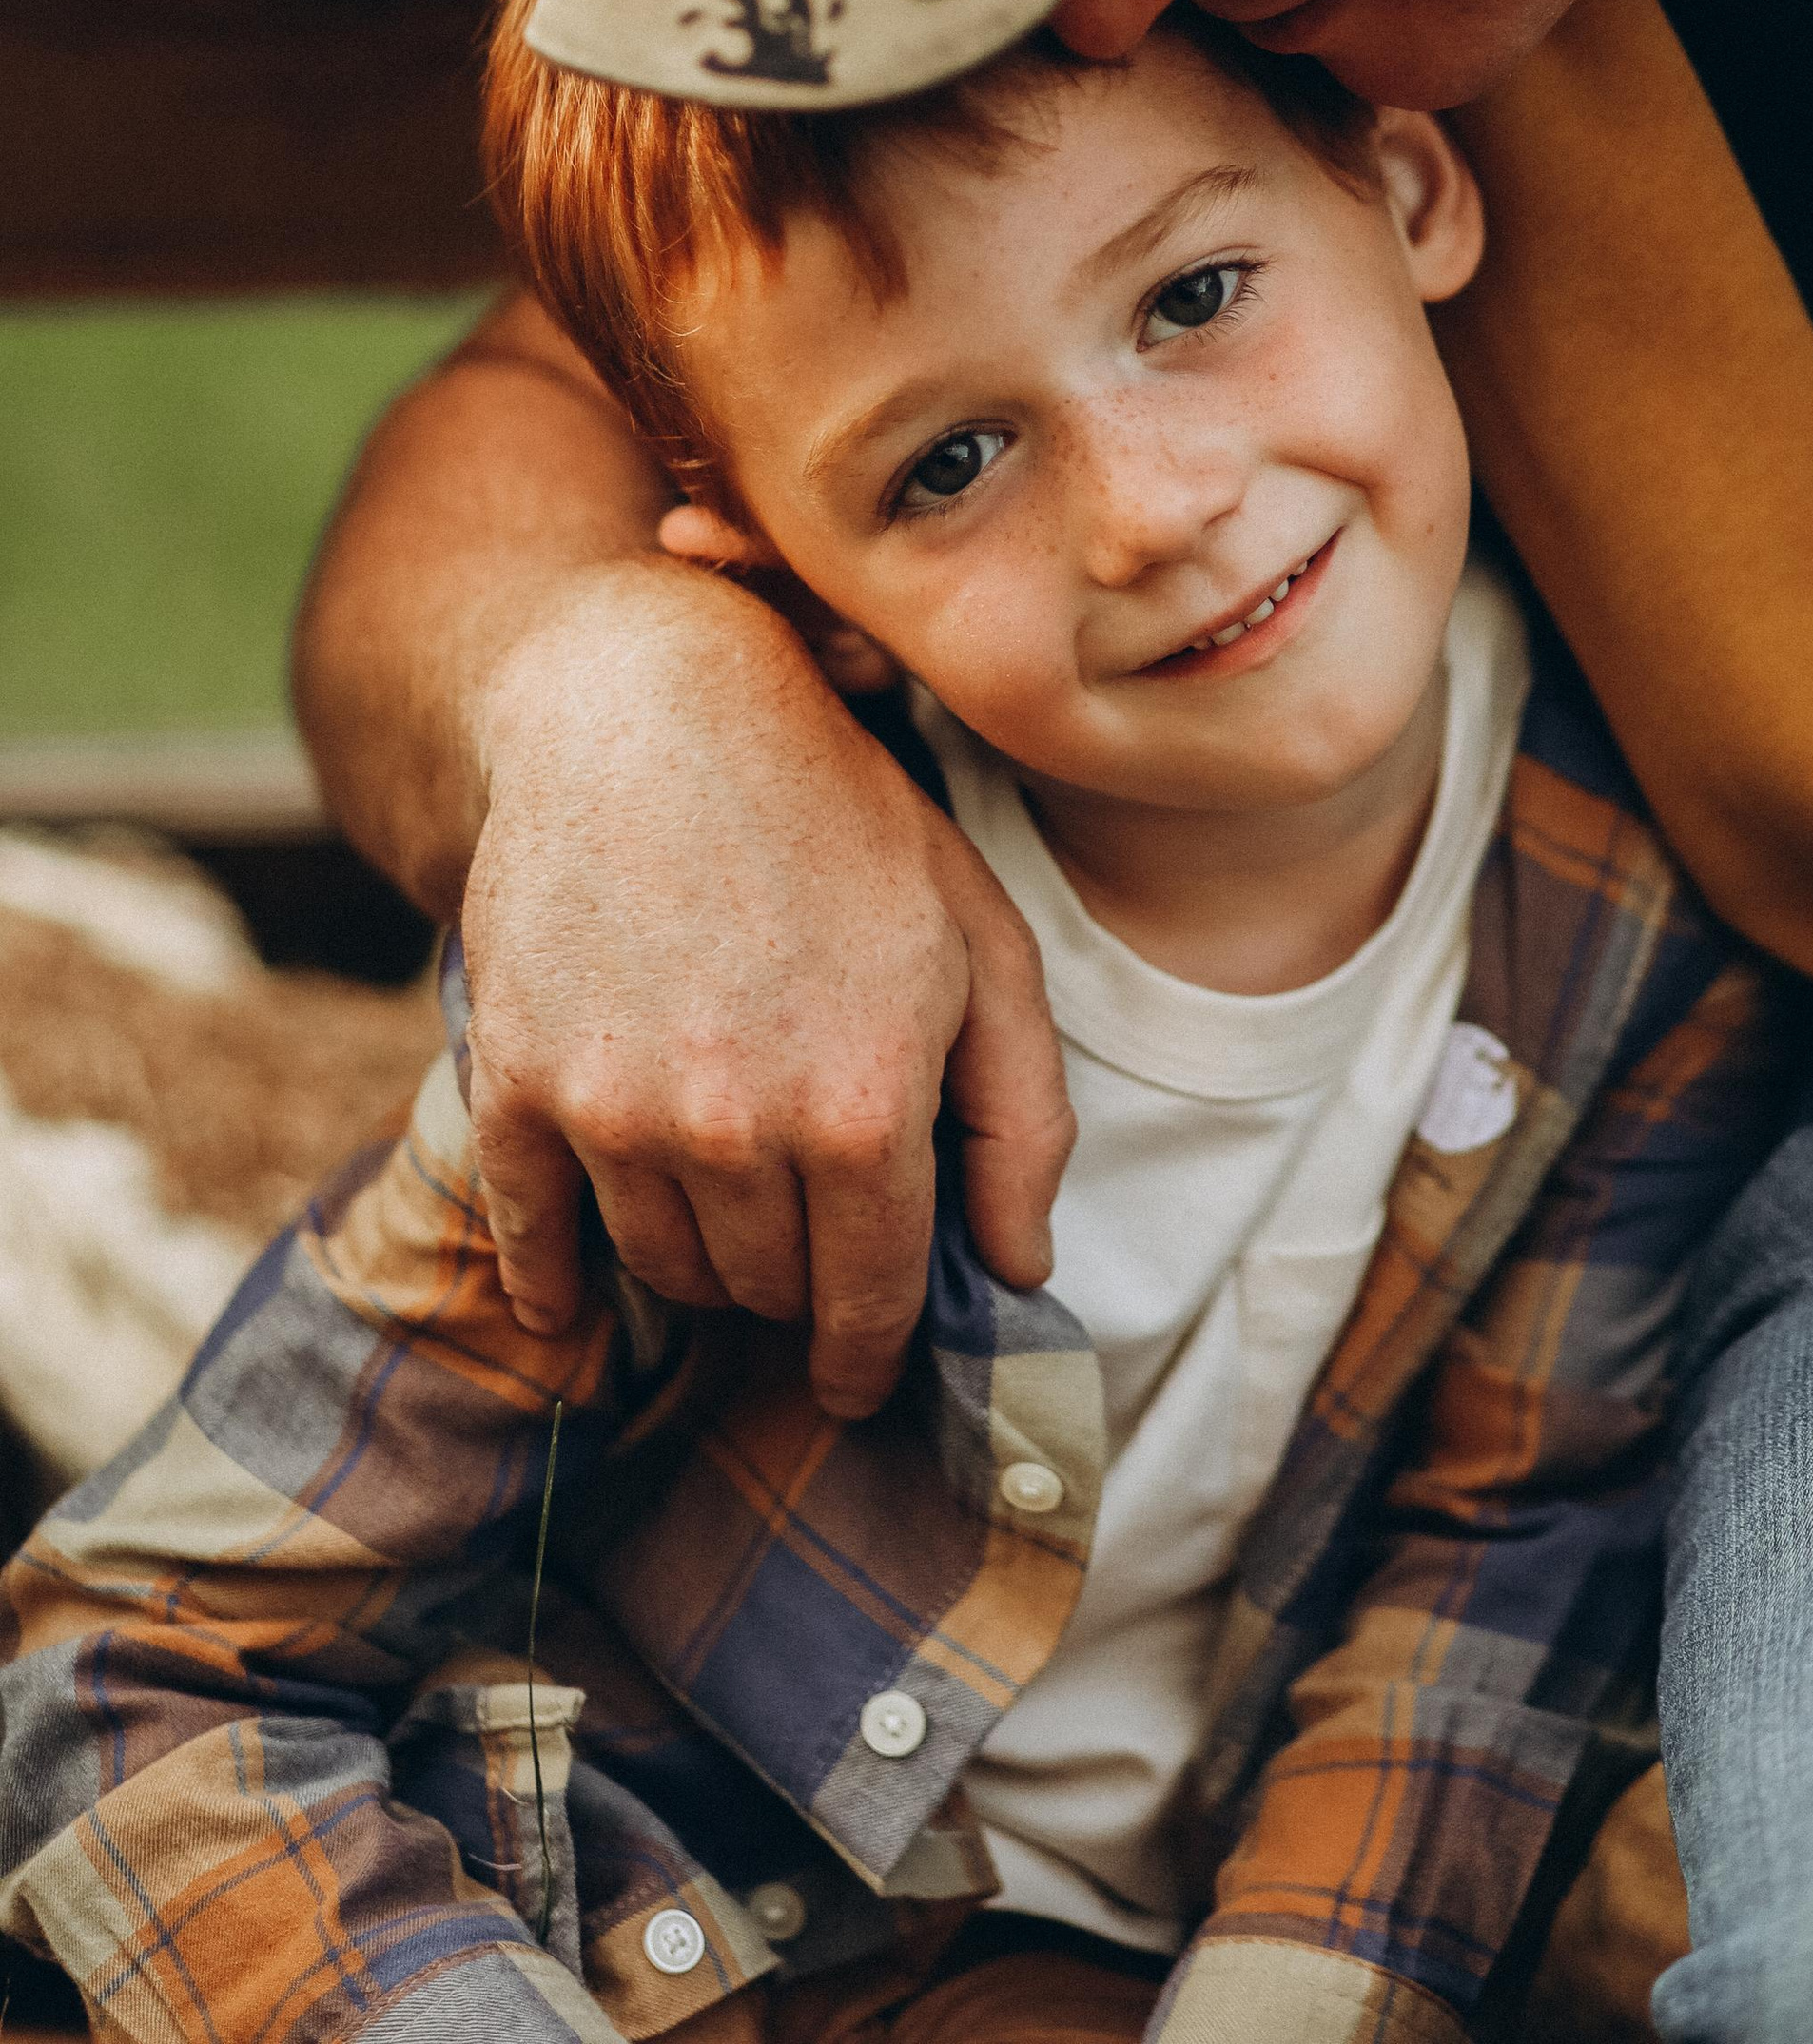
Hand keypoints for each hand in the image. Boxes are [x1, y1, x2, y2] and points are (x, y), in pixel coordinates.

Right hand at [460, 559, 1071, 1416]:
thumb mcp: (980, 937)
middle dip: (794, 1279)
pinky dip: (556, 1286)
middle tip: (803, 1227)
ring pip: (665, 1268)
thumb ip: (1019, 1115)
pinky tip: (574, 1306)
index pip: (868, 1301)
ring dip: (700, 1256)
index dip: (868, 1356)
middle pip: (765, 1291)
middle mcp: (740, 1127)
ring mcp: (615, 1111)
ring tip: (724, 1189)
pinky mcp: (517, 1083)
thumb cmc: (841, 816)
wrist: (649, 707)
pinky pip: (533, 1242)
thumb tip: (1020, 1272)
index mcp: (867, 1104)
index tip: (857, 1380)